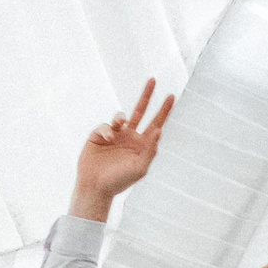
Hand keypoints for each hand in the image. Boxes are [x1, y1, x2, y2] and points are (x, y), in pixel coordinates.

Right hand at [70, 79, 174, 220]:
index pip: (156, 124)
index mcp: (142, 145)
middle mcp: (130, 137)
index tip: (171, 96)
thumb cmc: (120, 181)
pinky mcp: (99, 135)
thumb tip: (159, 130)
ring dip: (121, 117)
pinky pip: (106, 125)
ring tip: (121, 123)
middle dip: (146, 96)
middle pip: (140, 111)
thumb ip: (150, 150)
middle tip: (153, 80)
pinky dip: (107, 130)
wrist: (96, 186)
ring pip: (121, 116)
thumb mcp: (140, 168)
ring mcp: (115, 135)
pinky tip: (107, 140)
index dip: (164, 111)